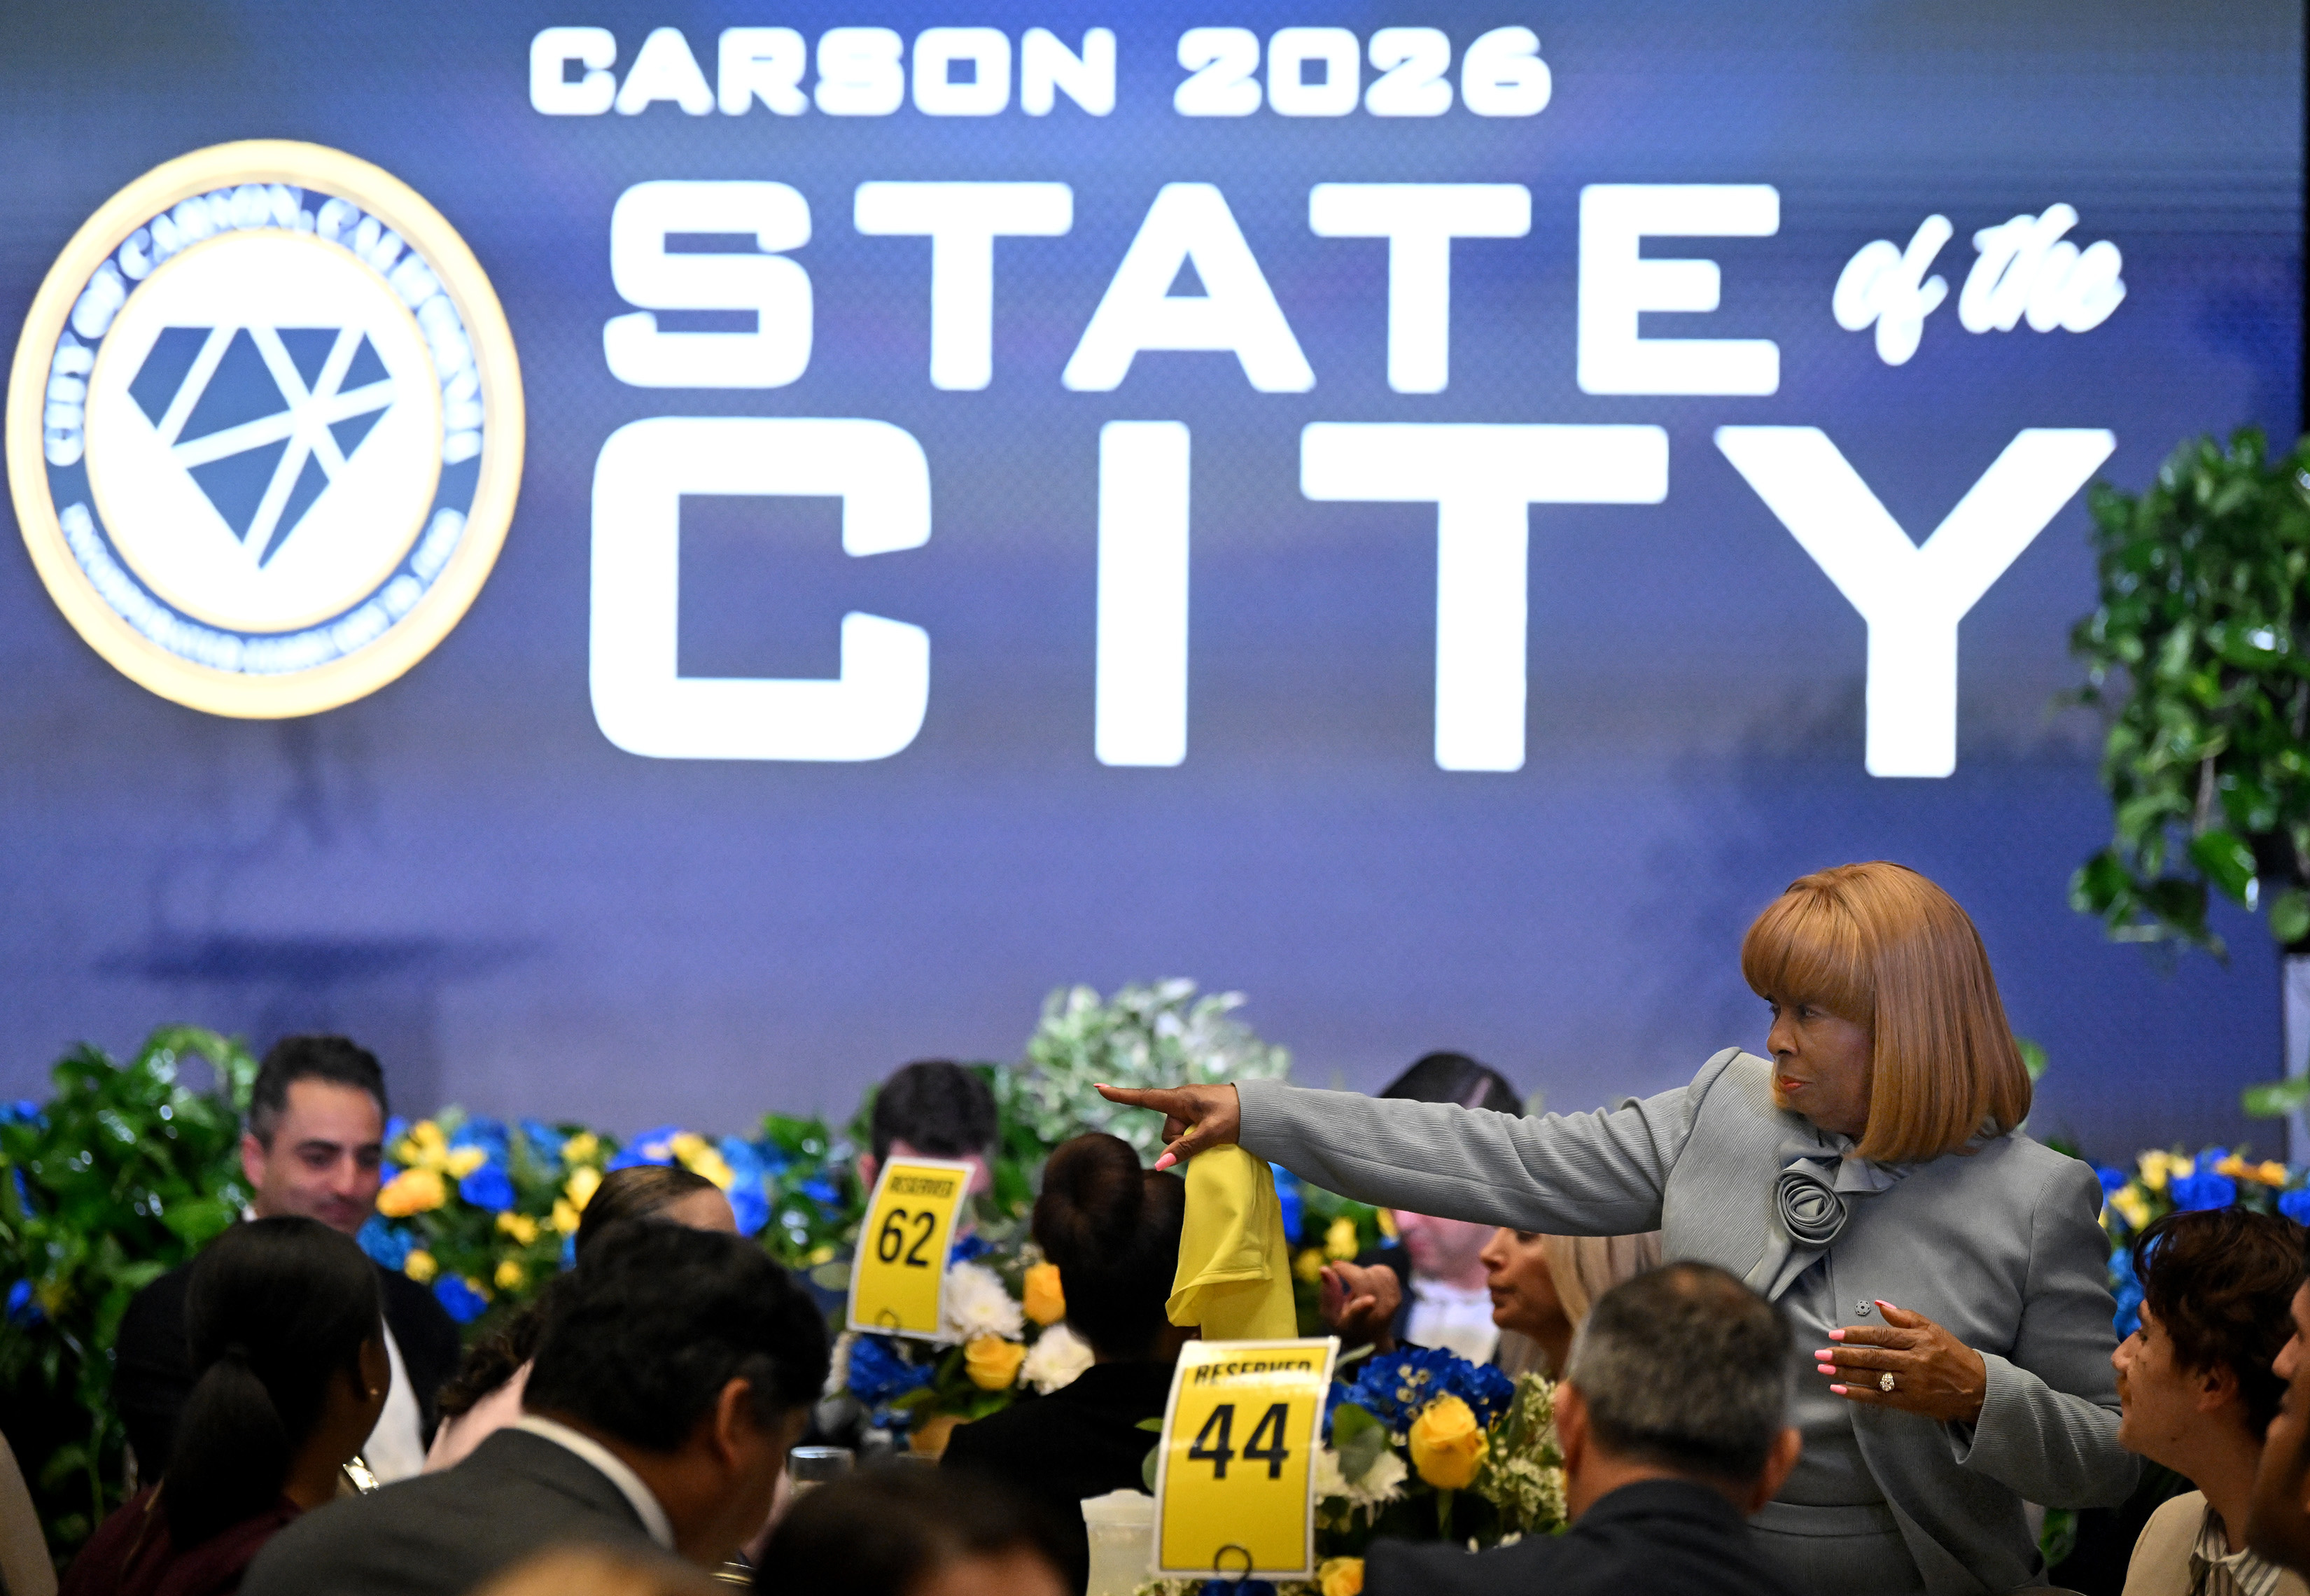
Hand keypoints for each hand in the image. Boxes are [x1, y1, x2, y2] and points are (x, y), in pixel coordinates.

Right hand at [1093, 1083, 1240, 1169]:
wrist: (1261, 1109)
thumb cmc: (1238, 1116)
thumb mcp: (1212, 1134)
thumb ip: (1186, 1148)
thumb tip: (1160, 1165)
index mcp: (1181, 1098)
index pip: (1144, 1098)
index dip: (1121, 1095)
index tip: (1098, 1088)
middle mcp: (1182, 1100)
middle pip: (1167, 1130)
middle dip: (1180, 1140)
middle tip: (1208, 1136)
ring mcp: (1190, 1107)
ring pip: (1177, 1134)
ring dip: (1192, 1140)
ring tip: (1216, 1133)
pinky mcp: (1198, 1114)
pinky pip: (1188, 1132)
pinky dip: (1196, 1138)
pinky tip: (1213, 1134)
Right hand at [1319, 1261, 1401, 1351]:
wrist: (1372, 1338)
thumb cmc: (1346, 1324)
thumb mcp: (1330, 1314)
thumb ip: (1327, 1293)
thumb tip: (1323, 1268)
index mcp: (1356, 1322)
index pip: (1360, 1314)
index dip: (1363, 1306)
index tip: (1370, 1300)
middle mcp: (1375, 1314)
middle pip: (1364, 1281)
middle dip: (1349, 1270)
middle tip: (1339, 1270)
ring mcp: (1390, 1304)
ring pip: (1374, 1272)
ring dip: (1362, 1272)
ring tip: (1356, 1284)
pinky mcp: (1398, 1295)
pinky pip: (1385, 1271)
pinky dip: (1374, 1271)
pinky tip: (1369, 1281)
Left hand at [1815, 1300, 1987, 1424]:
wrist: (1978, 1389)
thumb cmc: (1953, 1355)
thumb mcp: (1934, 1330)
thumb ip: (1905, 1317)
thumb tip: (1879, 1304)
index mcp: (1919, 1341)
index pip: (1881, 1335)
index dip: (1856, 1335)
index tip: (1834, 1335)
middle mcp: (1914, 1362)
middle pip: (1873, 1357)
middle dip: (1843, 1355)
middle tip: (1820, 1353)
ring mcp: (1912, 1384)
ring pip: (1873, 1377)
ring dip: (1845, 1373)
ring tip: (1823, 1368)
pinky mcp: (1911, 1403)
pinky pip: (1880, 1398)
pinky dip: (1857, 1394)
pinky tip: (1839, 1389)